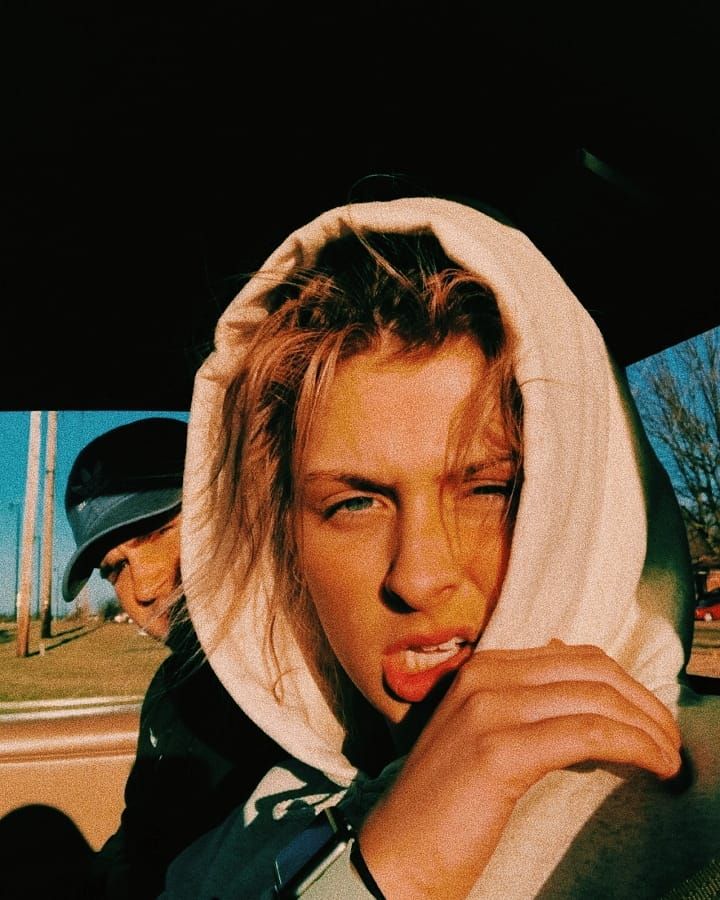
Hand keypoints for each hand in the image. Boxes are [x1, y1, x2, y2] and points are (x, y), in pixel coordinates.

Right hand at [358, 641, 681, 899]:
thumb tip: (568, 665)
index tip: (652, 720)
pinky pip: (588, 733)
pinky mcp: (499, 750)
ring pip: (596, 698)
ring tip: (668, 758)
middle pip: (592, 670)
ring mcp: (489, 709)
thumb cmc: (444, 804)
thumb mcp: (479, 735)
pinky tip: (652, 766)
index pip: (576, 656)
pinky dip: (632, 746)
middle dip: (644, 702)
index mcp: (483, 668)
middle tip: (669, 740)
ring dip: (647, 727)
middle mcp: (485, 677)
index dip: (626, 685)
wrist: (396, 853)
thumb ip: (520, 699)